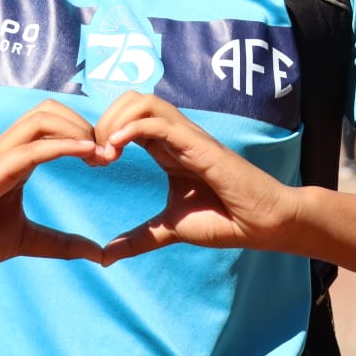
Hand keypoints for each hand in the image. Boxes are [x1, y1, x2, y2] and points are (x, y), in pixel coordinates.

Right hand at [0, 100, 105, 273]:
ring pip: (41, 118)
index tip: (109, 159)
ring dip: (76, 130)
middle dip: (84, 124)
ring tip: (99, 155)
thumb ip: (61, 243)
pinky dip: (61, 145)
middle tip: (107, 155)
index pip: (53, 123)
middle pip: (49, 109)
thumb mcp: (26, 240)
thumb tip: (98, 254)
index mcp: (16, 158)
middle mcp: (7, 149)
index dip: (84, 133)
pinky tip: (85, 154)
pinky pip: (30, 148)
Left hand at [93, 92, 298, 265]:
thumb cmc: (223, 220)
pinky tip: (116, 150)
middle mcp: (175, 135)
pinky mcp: (198, 144)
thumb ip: (138, 238)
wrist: (261, 224)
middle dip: (104, 120)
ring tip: (105, 153)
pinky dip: (132, 128)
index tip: (93, 162)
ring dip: (115, 120)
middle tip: (95, 156)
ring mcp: (188, 137)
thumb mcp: (169, 228)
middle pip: (131, 99)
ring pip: (143, 102)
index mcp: (166, 148)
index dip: (103, 131)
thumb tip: (105, 256)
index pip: (127, 116)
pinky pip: (159, 122)